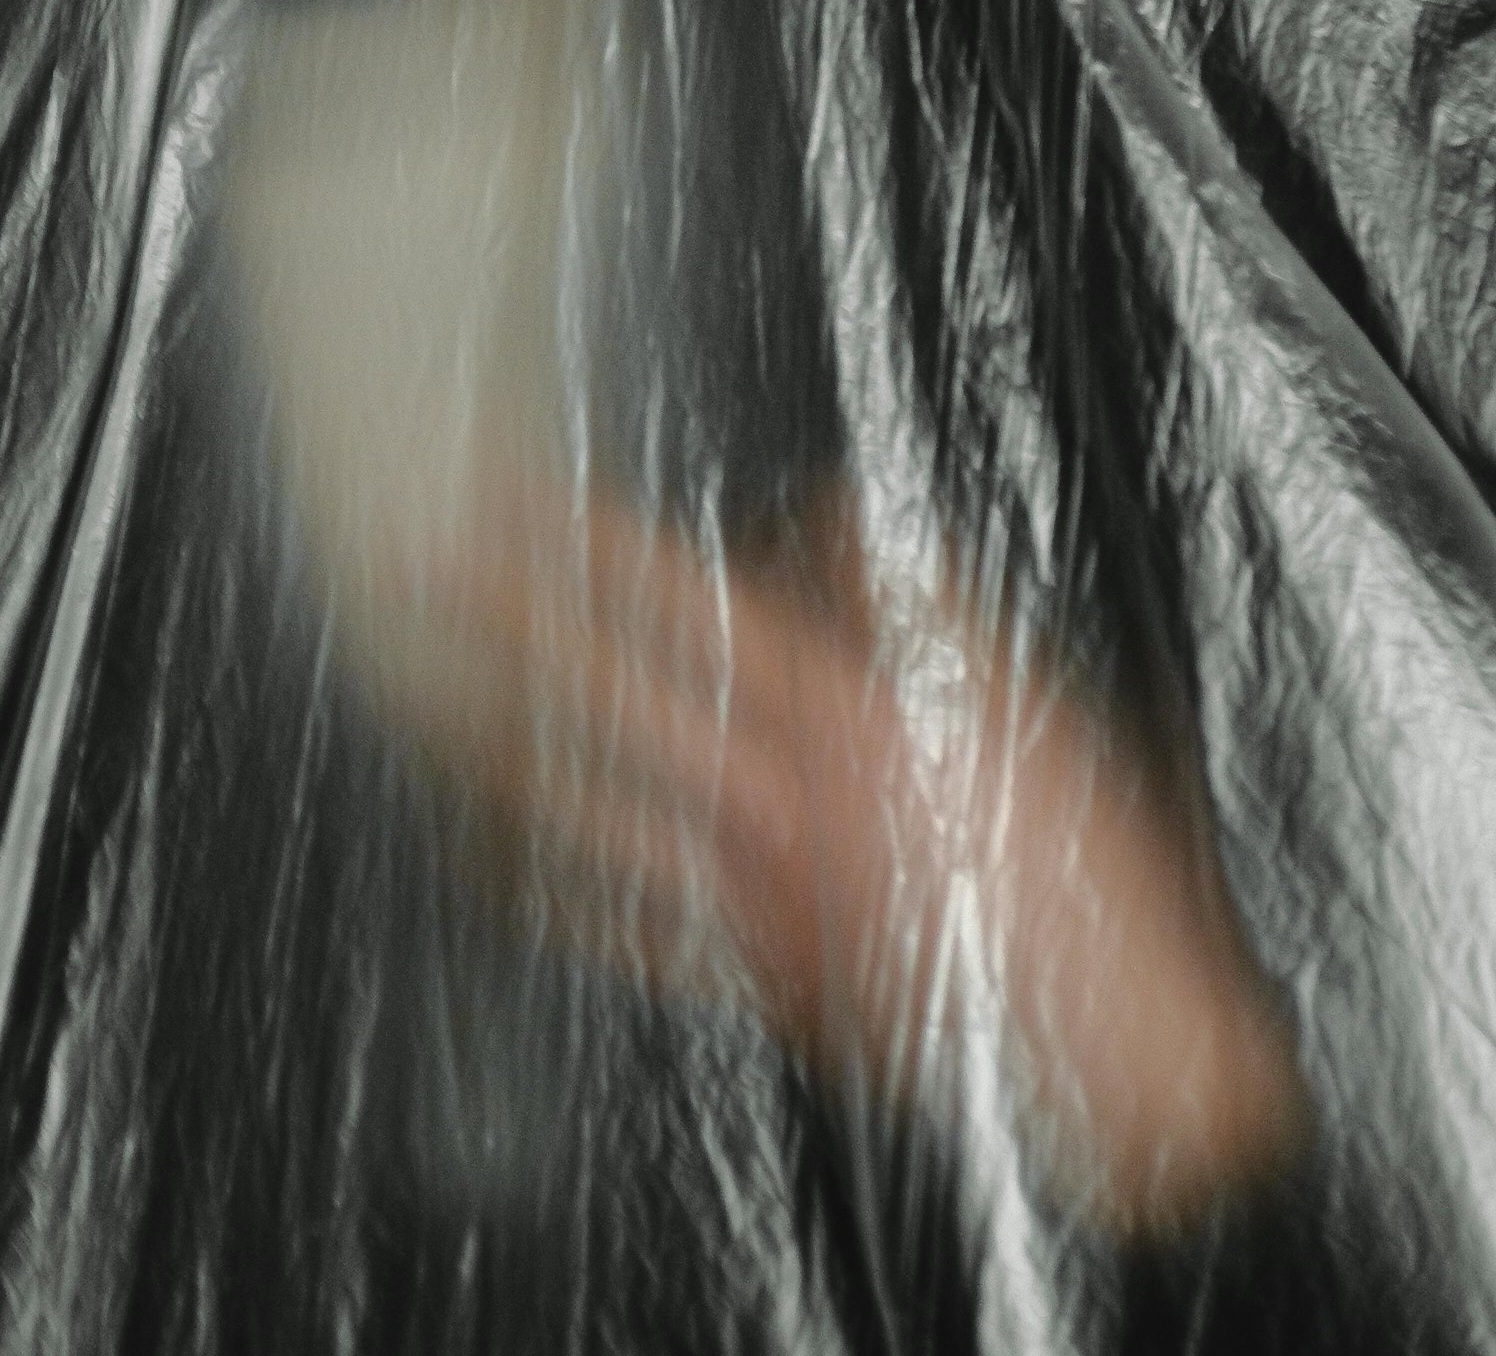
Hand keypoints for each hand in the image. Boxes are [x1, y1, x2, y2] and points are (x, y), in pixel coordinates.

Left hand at [351, 476, 1303, 1232]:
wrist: (1119, 1044)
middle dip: (512, 626)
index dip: (597, 550)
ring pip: (600, 814)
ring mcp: (757, 901)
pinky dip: (550, 889)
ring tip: (425, 694)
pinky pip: (624, 928)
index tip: (521, 499)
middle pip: (613, 698)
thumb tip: (812, 513)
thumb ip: (906, 596)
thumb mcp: (1015, 694)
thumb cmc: (1084, 863)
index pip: (689, 611)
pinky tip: (494, 855)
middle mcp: (781, 805)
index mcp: (847, 721)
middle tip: (425, 569)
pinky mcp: (758, 979)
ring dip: (504, 745)